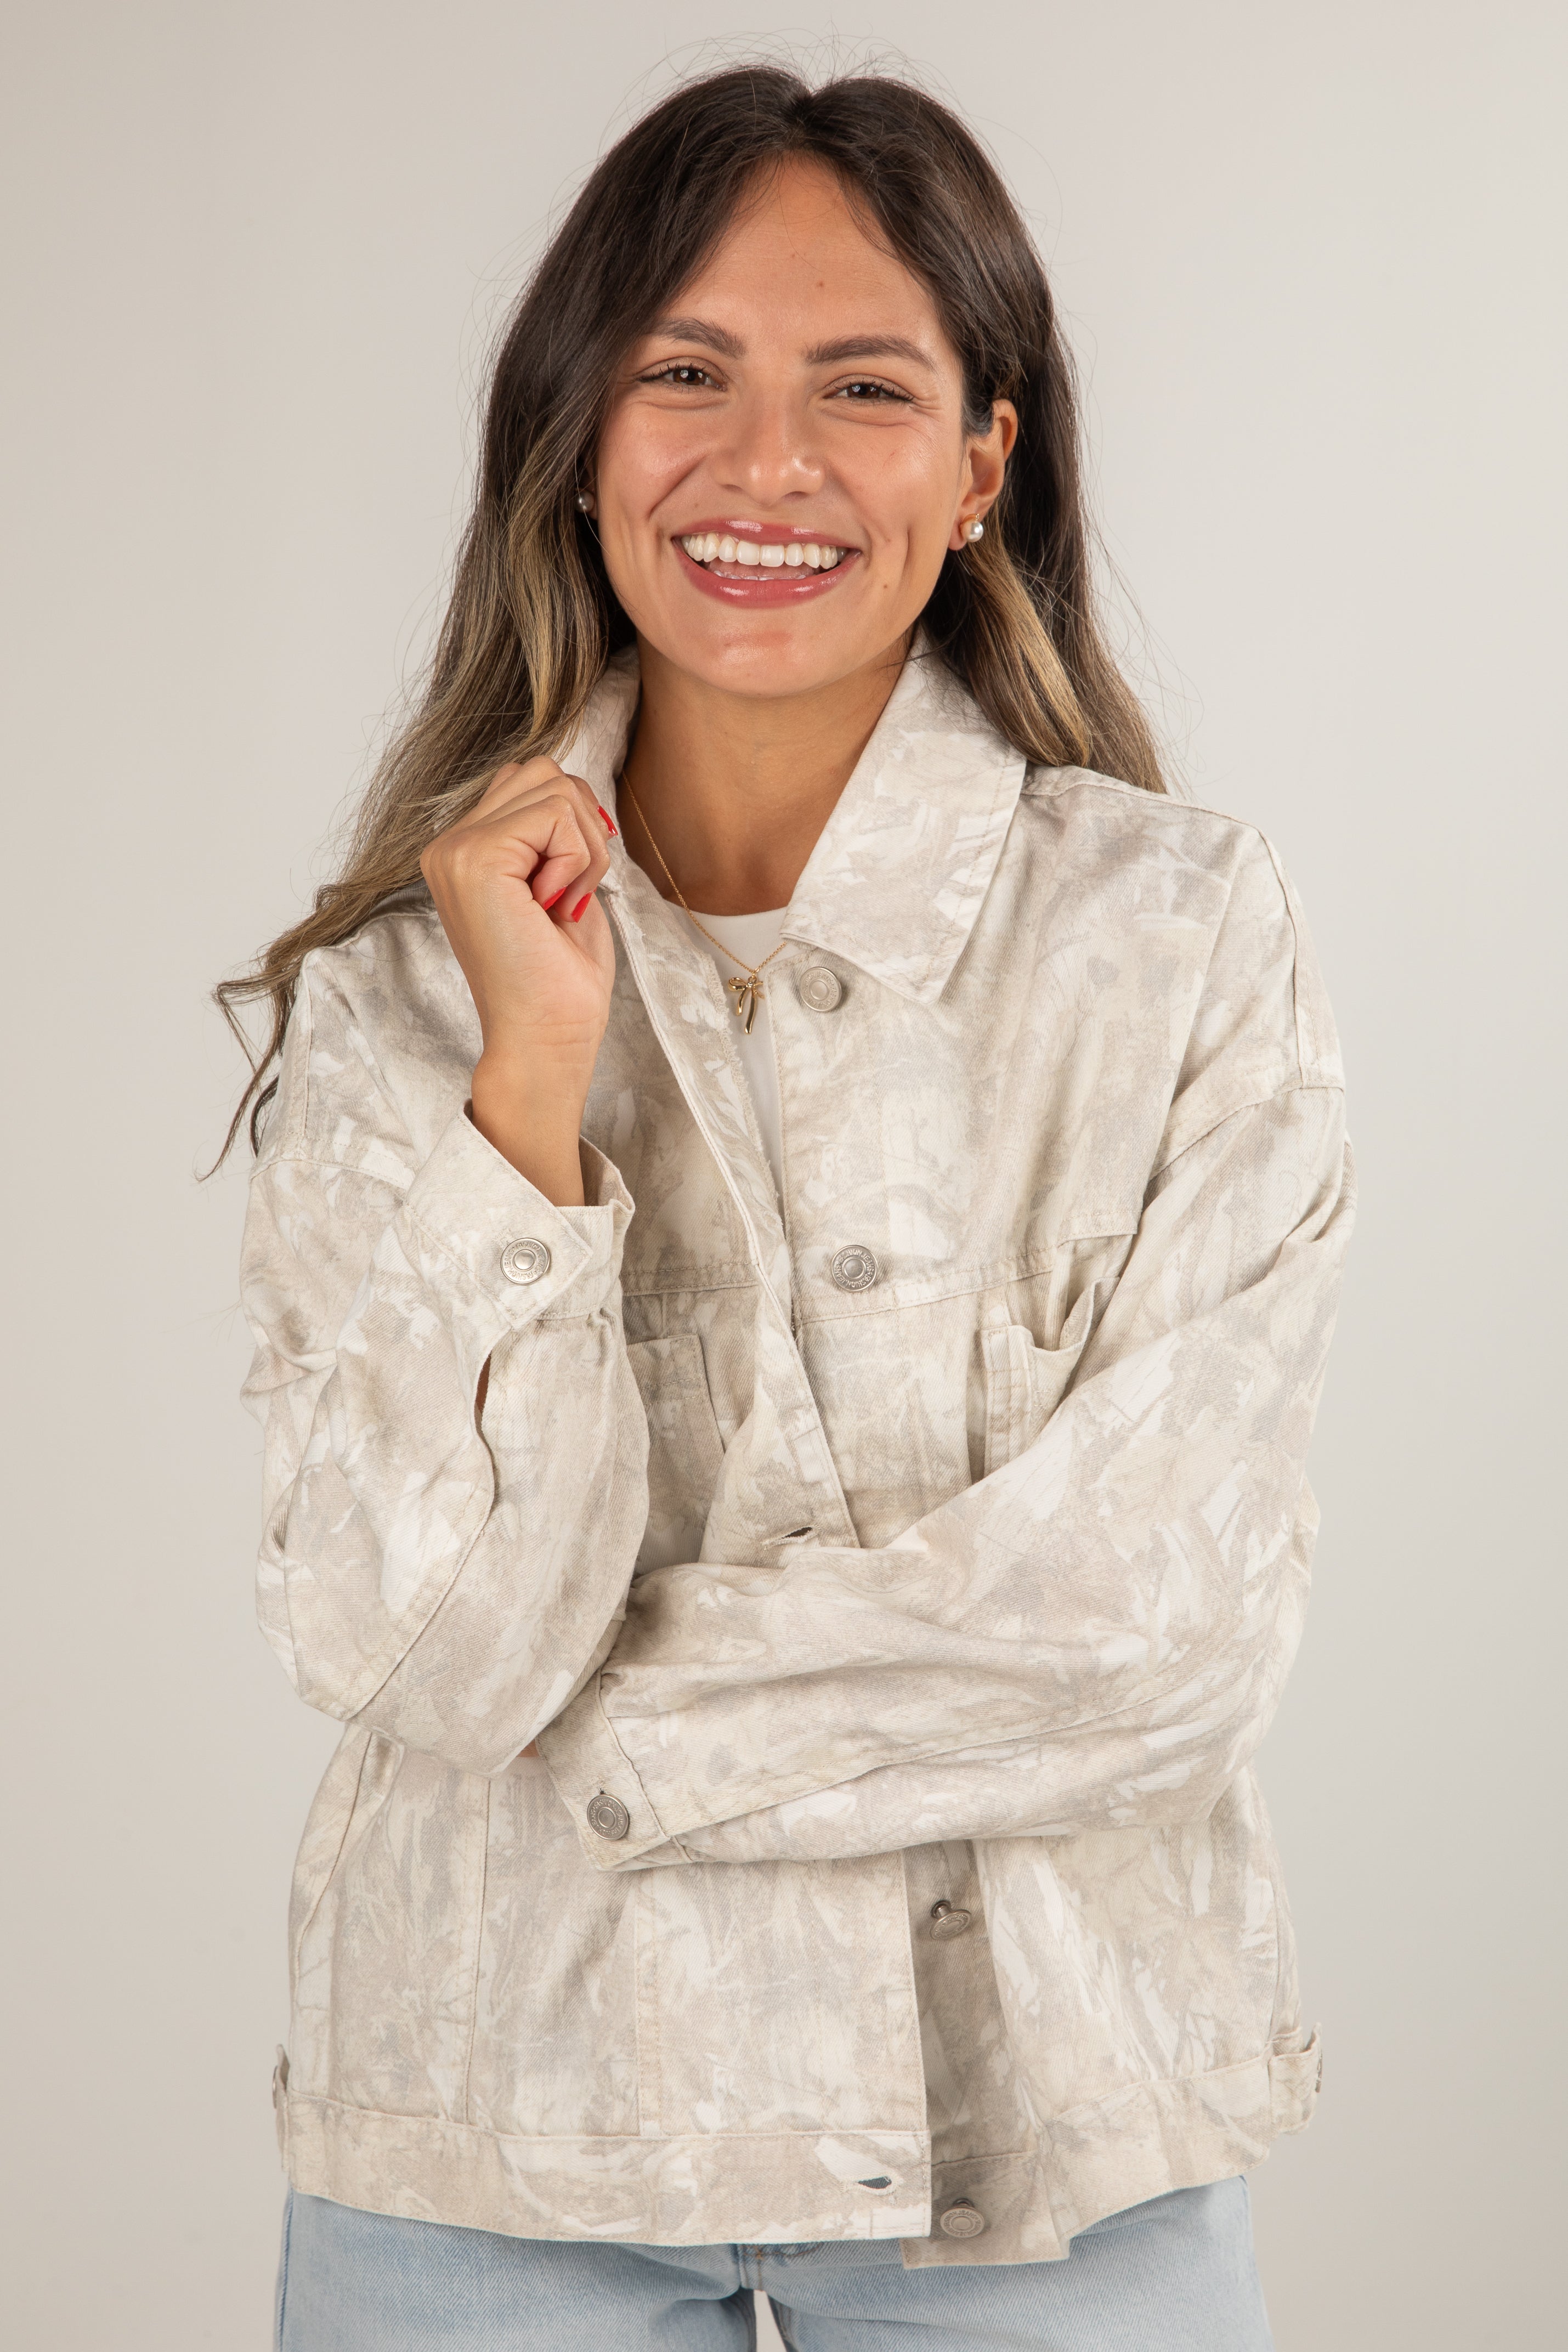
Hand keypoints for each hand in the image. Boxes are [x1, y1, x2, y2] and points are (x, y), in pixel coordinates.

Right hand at [420, 758, 616, 1200]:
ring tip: (561, 904)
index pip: (533, 780)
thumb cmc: (559, 981)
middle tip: (569, 897)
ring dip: (584, 848)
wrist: (545, 1041)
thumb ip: (552, 831)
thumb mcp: (560, 885)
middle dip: (584, 829)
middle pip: (543, 771)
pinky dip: (578, 860)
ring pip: (555, 785)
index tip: (566, 892)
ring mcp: (455, 850)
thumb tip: (572, 784)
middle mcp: (448, 845)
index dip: (575, 827)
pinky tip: (553, 906)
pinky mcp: (474, 859)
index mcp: (464, 851)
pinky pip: (557, 814)